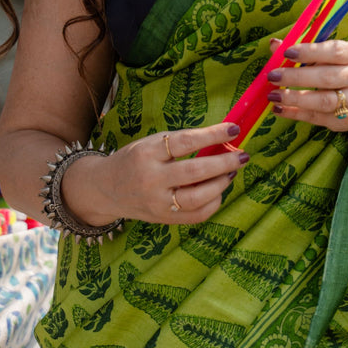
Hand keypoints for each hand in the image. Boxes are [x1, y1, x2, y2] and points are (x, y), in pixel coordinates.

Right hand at [62, 121, 246, 226]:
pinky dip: (214, 202)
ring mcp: (157, 203)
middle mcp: (151, 180)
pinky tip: (218, 190)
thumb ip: (181, 143)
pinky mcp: (164, 220)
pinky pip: (197, 215)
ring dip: (222, 183)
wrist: (106, 189)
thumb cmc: (134, 160)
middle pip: (195, 172)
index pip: (185, 142)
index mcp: (146, 153)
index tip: (233, 128)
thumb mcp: (151, 144)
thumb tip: (222, 139)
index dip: (212, 134)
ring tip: (231, 171)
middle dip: (225, 163)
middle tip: (242, 155)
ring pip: (199, 197)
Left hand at [266, 39, 347, 133]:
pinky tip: (278, 109)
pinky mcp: (345, 120)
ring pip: (324, 101)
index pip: (334, 52)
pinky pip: (316, 118)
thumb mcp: (326, 55)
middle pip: (327, 78)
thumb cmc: (337, 70)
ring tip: (273, 95)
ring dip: (295, 98)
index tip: (287, 52)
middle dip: (297, 77)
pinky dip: (295, 114)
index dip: (310, 52)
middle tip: (273, 76)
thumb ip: (301, 50)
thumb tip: (274, 44)